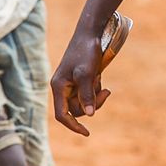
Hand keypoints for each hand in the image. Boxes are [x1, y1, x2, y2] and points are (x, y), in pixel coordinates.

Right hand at [49, 22, 111, 136]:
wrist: (90, 33)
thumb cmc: (86, 51)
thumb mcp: (87, 73)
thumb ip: (86, 94)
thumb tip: (89, 115)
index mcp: (59, 87)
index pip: (61, 115)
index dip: (72, 126)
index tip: (87, 133)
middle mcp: (63, 87)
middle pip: (76, 110)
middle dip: (92, 104)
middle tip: (106, 92)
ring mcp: (72, 84)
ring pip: (84, 102)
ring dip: (95, 96)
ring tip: (101, 80)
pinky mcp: (80, 80)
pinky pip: (89, 93)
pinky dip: (96, 89)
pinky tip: (99, 76)